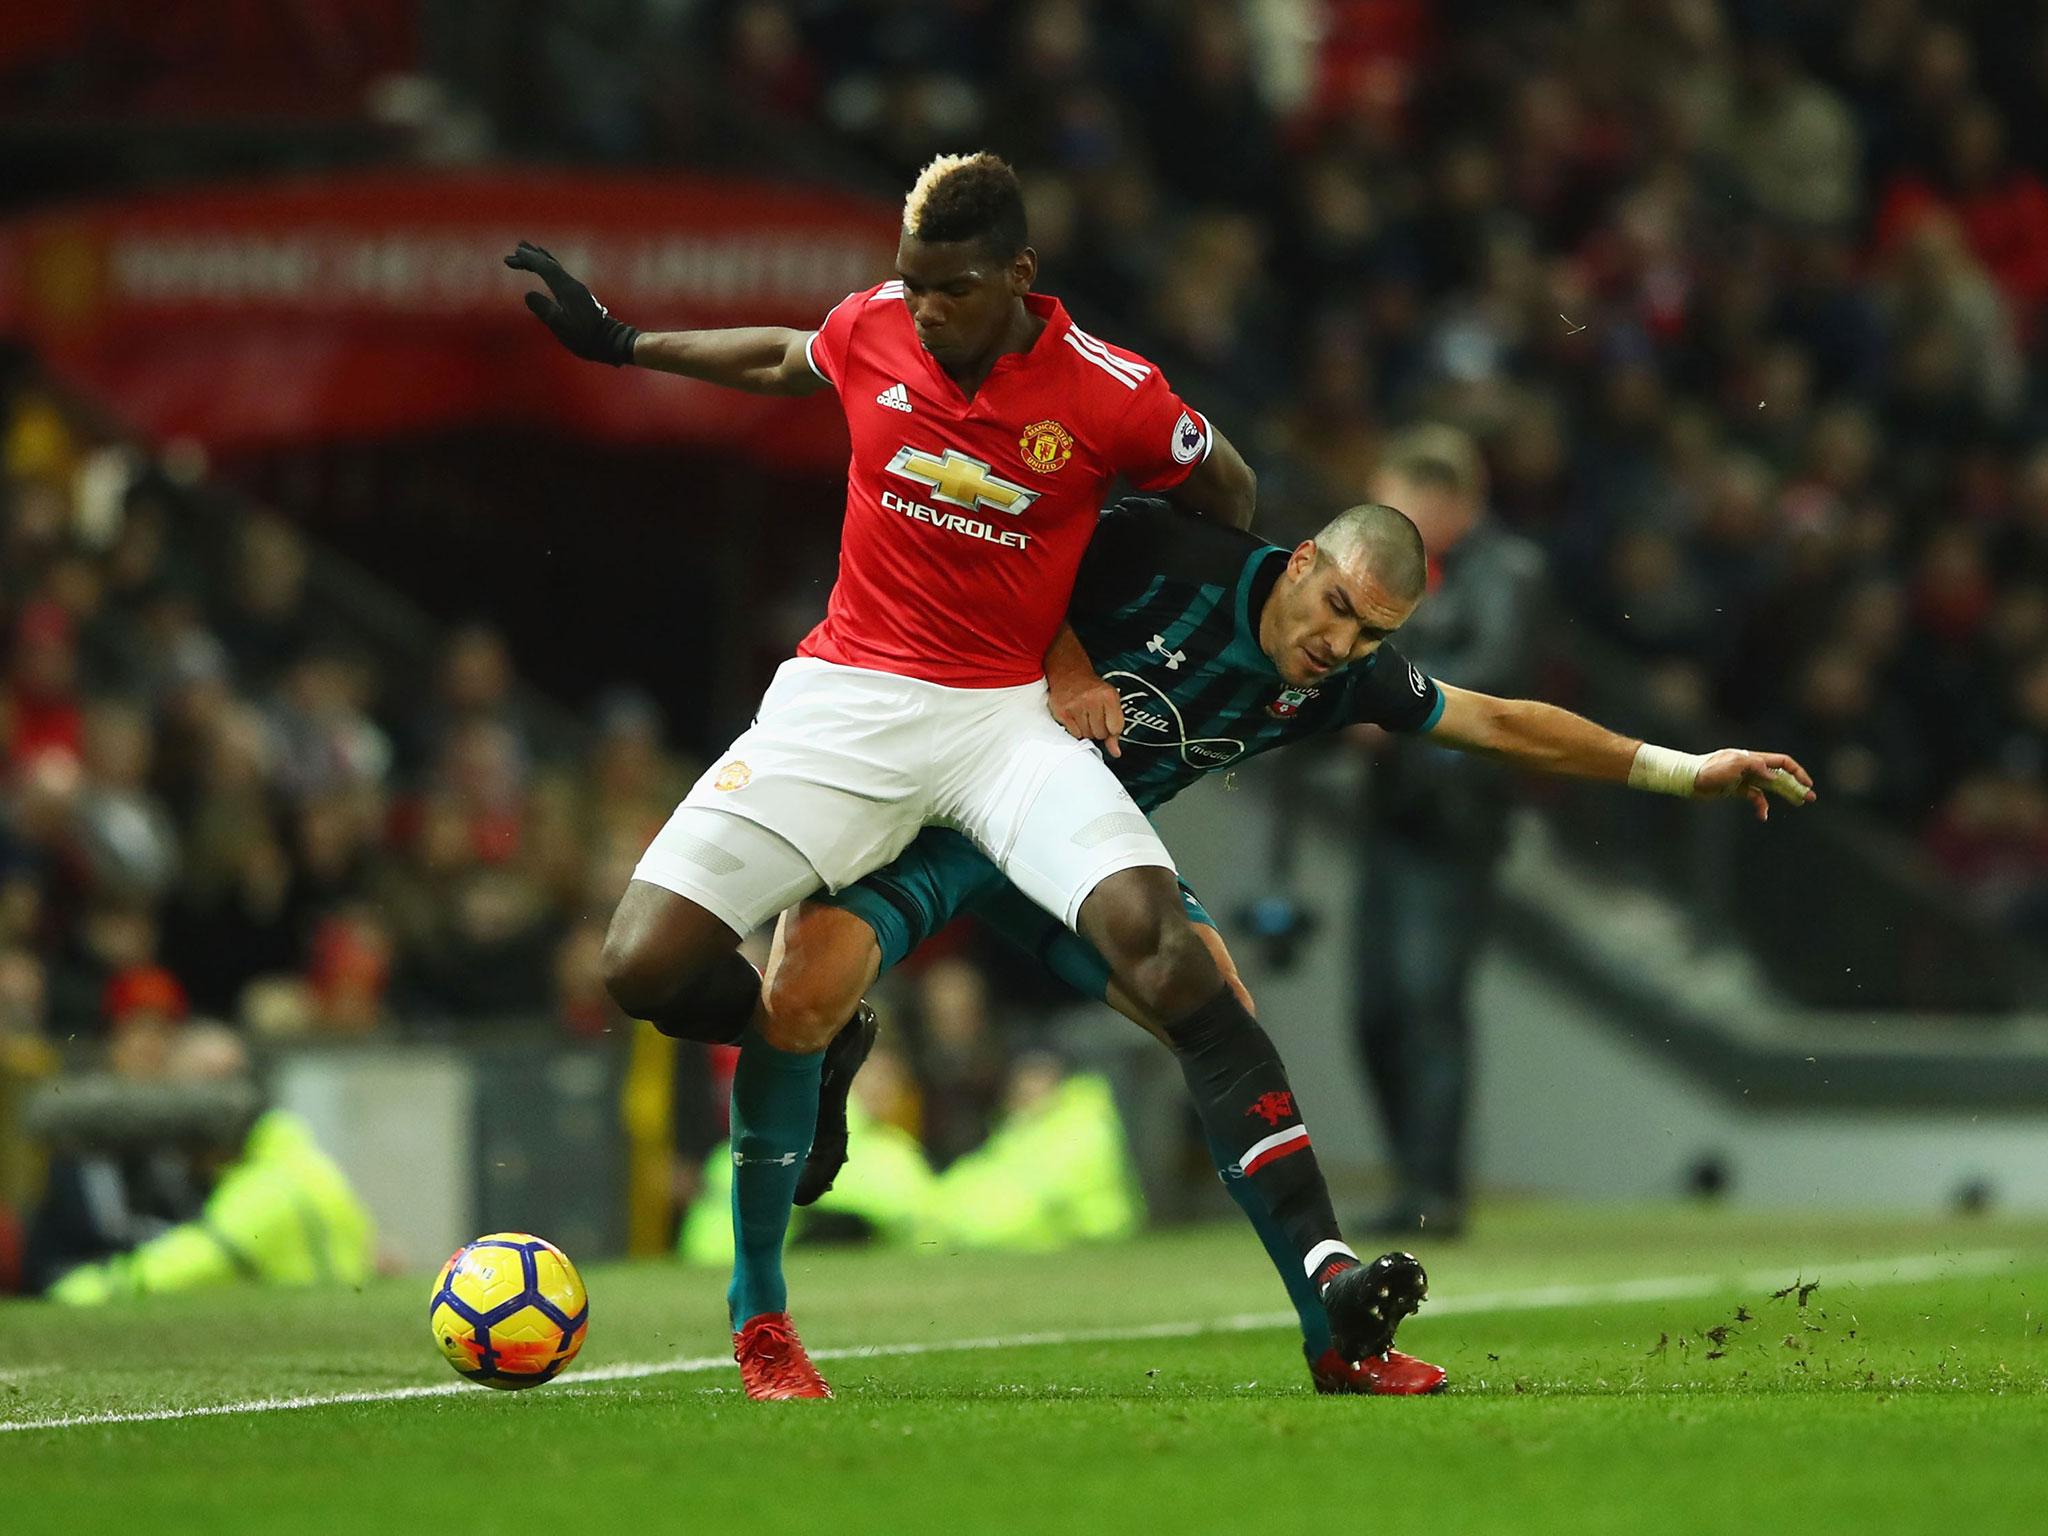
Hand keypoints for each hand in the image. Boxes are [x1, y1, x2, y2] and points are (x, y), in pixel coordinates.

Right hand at [503, 241, 639, 365]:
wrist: (608, 341)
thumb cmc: (584, 337)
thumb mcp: (560, 326)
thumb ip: (544, 309)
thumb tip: (528, 294)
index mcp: (566, 289)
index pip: (545, 268)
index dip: (528, 260)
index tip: (512, 256)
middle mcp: (572, 284)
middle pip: (549, 263)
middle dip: (532, 256)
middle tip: (515, 250)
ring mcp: (576, 288)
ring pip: (556, 267)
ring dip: (541, 258)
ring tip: (528, 250)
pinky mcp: (578, 294)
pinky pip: (560, 274)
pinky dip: (549, 267)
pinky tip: (547, 268)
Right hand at [1049, 669, 1123, 757]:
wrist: (1069, 673)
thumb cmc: (1092, 688)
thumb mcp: (1110, 702)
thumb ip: (1115, 728)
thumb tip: (1115, 752)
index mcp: (1108, 696)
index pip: (1115, 728)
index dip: (1111, 728)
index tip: (1107, 721)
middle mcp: (1092, 700)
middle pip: (1100, 734)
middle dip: (1098, 729)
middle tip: (1093, 715)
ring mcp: (1076, 706)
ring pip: (1086, 735)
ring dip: (1086, 729)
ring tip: (1084, 715)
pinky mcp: (1062, 712)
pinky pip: (1074, 734)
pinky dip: (1076, 729)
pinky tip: (1075, 717)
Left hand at [1694, 749, 1815, 820]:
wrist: (1688, 780)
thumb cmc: (1709, 769)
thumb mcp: (1732, 764)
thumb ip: (1754, 767)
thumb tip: (1773, 775)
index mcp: (1753, 758)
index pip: (1781, 762)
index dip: (1796, 772)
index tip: (1807, 785)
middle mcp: (1752, 767)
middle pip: (1780, 775)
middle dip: (1796, 785)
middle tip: (1810, 798)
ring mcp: (1745, 779)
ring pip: (1771, 787)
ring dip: (1785, 795)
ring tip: (1798, 804)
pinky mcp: (1737, 790)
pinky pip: (1756, 797)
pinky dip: (1761, 806)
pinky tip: (1763, 815)